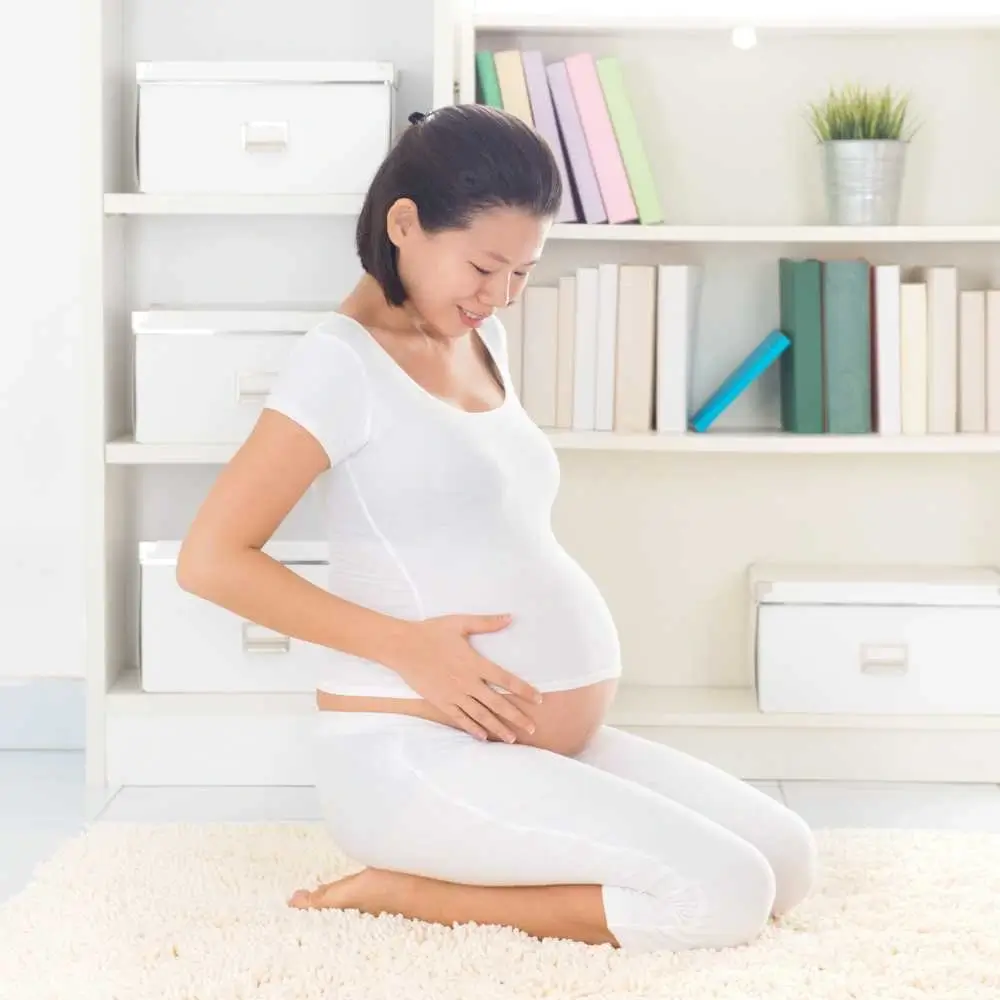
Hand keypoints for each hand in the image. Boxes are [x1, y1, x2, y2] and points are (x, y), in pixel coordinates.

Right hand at [388, 613, 541, 742]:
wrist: (402, 646)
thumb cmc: (431, 632)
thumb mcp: (460, 623)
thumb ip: (487, 623)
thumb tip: (510, 617)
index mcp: (475, 663)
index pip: (506, 679)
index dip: (524, 690)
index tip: (539, 699)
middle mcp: (468, 682)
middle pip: (497, 703)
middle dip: (516, 717)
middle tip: (532, 728)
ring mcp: (454, 694)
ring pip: (481, 715)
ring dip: (497, 727)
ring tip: (512, 739)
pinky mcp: (441, 702)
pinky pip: (460, 718)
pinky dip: (472, 728)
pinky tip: (483, 737)